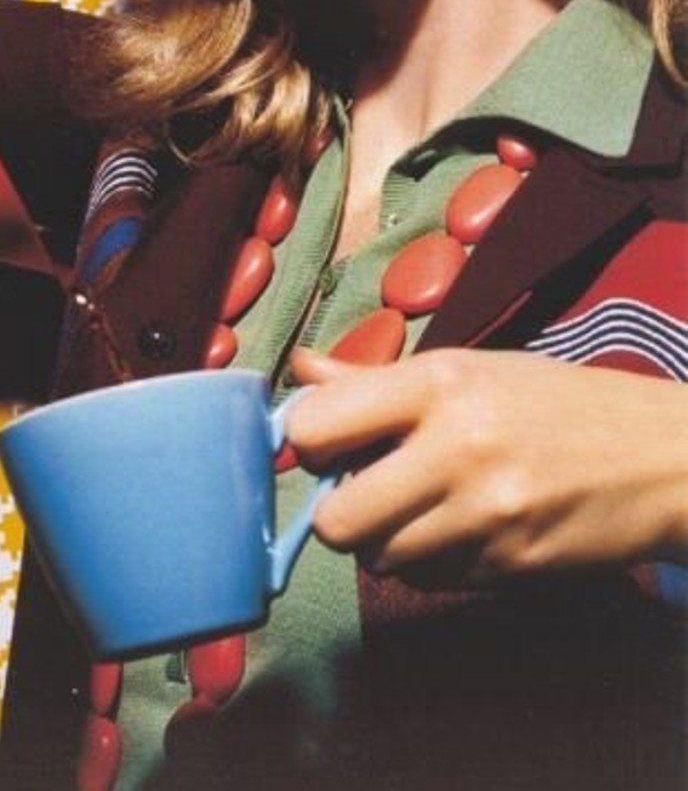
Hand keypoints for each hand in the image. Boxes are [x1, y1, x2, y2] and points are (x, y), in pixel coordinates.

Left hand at [287, 346, 687, 587]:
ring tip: (425, 506)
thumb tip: (298, 370)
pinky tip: (464, 529)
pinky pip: (428, 581)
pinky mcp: (510, 566)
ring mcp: (487, 515)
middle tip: (366, 491)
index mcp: (438, 382)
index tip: (329, 444)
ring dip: (387, 541)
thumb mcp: (465, 369)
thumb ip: (373, 379)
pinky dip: (430, 563)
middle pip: (336, 519)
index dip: (309, 442)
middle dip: (339, 512)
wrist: (662, 457)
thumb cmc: (551, 402)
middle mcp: (457, 447)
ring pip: (379, 559)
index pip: (315, 426)